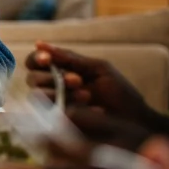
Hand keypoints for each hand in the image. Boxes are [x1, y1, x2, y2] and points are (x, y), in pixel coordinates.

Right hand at [25, 41, 154, 125]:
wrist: (136, 120)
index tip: (47, 59)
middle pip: (33, 79)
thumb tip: (39, 43)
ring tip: (87, 96)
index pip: (35, 62)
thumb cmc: (120, 92)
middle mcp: (54, 88)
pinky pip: (52, 114)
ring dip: (62, 93)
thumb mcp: (97, 68)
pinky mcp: (61, 125)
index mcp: (61, 71)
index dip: (36, 59)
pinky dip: (73, 108)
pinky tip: (93, 109)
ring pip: (39, 96)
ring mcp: (56, 108)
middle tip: (78, 80)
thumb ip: (69, 57)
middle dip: (53, 77)